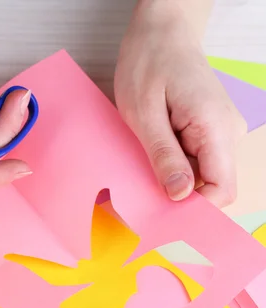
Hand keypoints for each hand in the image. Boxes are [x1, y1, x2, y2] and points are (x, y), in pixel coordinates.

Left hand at [115, 2, 245, 207]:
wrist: (160, 31)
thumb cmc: (148, 63)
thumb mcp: (144, 114)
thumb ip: (164, 155)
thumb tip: (179, 196)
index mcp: (215, 128)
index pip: (221, 190)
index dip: (194, 209)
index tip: (160, 216)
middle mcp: (226, 133)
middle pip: (211, 186)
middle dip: (179, 198)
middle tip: (141, 199)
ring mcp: (218, 131)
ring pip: (201, 175)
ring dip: (173, 180)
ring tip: (141, 171)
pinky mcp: (206, 130)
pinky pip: (195, 160)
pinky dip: (172, 166)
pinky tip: (150, 159)